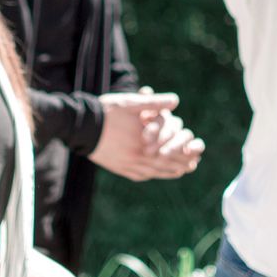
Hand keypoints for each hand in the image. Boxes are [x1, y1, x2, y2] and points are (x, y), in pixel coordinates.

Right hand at [88, 89, 202, 180]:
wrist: (81, 127)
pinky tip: (155, 174)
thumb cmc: (106, 112)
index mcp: (144, 140)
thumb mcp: (131, 103)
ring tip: (179, 172)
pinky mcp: (119, 168)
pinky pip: (139, 175)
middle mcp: (138, 156)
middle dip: (180, 164)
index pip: (170, 150)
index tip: (195, 153)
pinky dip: (151, 175)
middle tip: (192, 166)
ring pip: (153, 171)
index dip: (184, 152)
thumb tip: (176, 101)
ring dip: (168, 172)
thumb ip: (154, 103)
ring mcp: (128, 164)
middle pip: (164, 163)